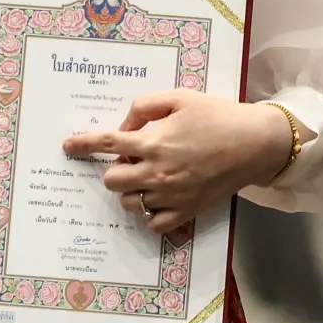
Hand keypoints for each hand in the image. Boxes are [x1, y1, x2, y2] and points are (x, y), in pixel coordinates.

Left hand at [61, 92, 292, 235]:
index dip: (83, 144)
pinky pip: (153, 224)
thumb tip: (126, 124)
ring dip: (130, 190)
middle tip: (134, 158)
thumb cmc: (217, 115)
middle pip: (112, 180)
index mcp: (153, 141)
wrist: (254, 144)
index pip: (107, 143)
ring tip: (147, 177)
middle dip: (115, 168)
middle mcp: (157, 172)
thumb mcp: (180, 97)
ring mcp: (171, 196)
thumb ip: (145, 107)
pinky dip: (150, 214)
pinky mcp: (187, 212)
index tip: (68, 147)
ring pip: (129, 203)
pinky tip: (158, 200)